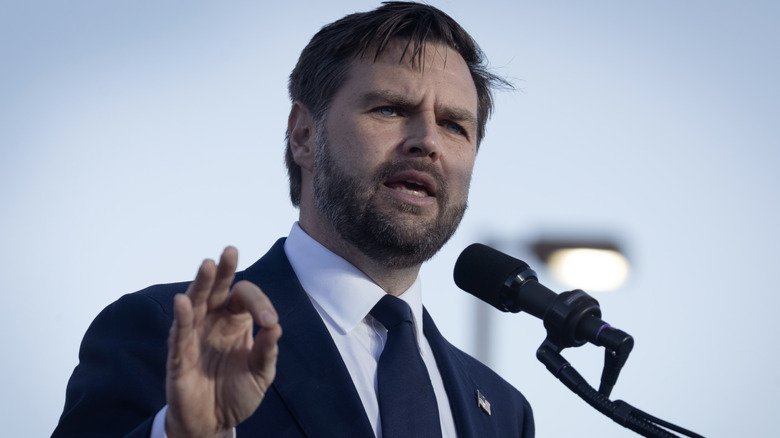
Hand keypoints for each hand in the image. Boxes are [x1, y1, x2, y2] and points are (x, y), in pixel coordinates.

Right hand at [164, 247, 281, 437]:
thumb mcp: (260, 375)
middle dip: (222, 271)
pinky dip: (181, 318)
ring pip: (195, 303)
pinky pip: (179, 334)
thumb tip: (276, 327)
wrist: (214, 424)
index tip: (270, 322)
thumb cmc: (237, 394)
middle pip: (216, 290)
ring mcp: (194, 336)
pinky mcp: (179, 356)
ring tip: (207, 265)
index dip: (259, 304)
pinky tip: (183, 301)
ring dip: (201, 285)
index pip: (244, 297)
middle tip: (230, 251)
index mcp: (235, 321)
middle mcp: (213, 322)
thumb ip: (267, 352)